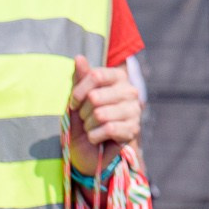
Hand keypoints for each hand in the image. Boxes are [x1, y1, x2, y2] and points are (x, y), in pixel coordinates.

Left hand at [67, 56, 140, 170]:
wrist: (88, 151)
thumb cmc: (83, 120)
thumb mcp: (77, 99)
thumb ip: (79, 78)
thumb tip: (79, 57)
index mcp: (118, 77)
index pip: (96, 75)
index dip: (78, 91)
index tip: (73, 103)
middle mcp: (130, 91)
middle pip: (95, 97)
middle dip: (83, 112)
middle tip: (86, 118)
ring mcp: (134, 110)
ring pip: (100, 115)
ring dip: (89, 126)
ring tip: (92, 128)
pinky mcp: (133, 129)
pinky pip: (107, 129)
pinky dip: (95, 137)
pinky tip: (98, 138)